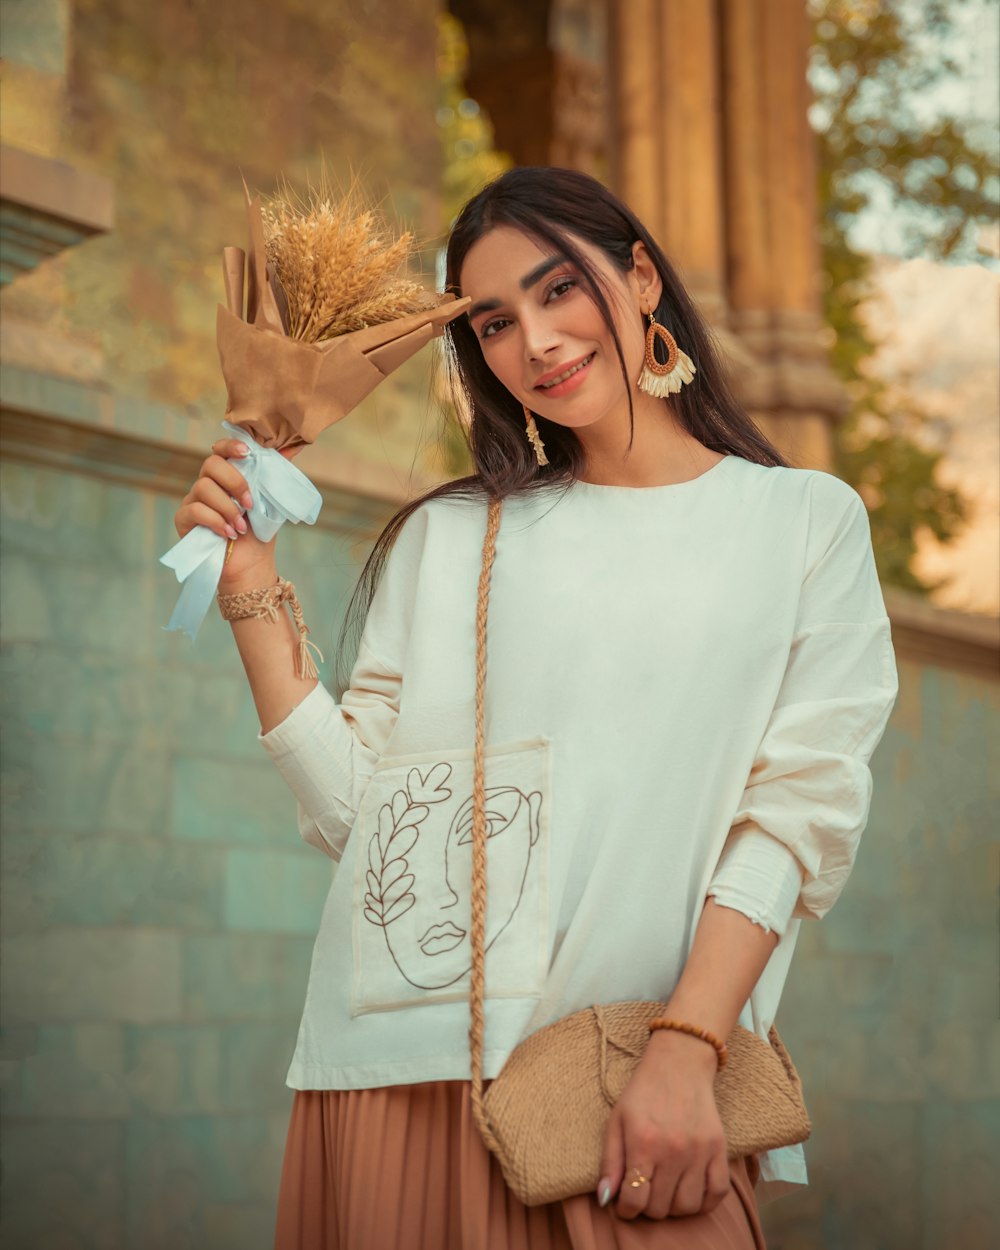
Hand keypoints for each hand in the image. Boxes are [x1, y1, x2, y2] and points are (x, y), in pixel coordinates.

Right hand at [173, 435, 303, 588]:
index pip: (220, 450)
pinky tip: (229, 533)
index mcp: (227, 477)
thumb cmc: (259, 533)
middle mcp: (207, 484)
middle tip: (250, 504)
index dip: (230, 445)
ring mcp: (193, 500)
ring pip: (203, 487)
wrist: (250, 566)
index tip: (247, 452)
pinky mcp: (184, 519)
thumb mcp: (272, 502)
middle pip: (210, 464)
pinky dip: (216, 521)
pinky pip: (195, 510)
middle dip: (235, 482)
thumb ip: (276, 475)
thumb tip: (293, 448)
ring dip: (228, 507)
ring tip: (241, 527)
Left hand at [597, 1029, 730, 1220]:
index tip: (626, 1203)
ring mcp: (699, 1151)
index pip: (635, 1200)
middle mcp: (673, 1150)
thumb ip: (610, 1162)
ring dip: (674, 1207)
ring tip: (666, 1191)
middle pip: (660, 1208)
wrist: (679, 1065)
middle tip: (645, 1191)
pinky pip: (717, 1193)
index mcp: (643, 1142)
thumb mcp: (617, 1120)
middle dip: (648, 1206)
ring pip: (688, 1206)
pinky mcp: (719, 1149)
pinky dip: (704, 1202)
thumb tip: (605, 1199)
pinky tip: (691, 1191)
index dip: (626, 1209)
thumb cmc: (643, 1093)